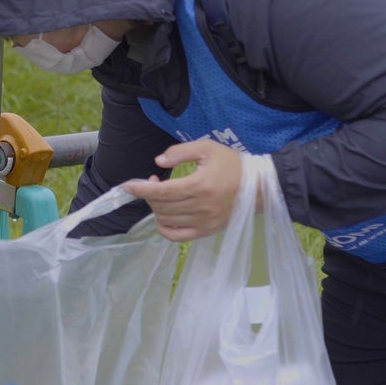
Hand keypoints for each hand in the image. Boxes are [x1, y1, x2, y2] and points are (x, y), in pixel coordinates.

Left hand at [120, 139, 252, 241]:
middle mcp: (200, 207)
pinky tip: (163, 215)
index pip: (161, 191)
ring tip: (161, 195)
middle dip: (149, 194)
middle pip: (161, 206)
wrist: (258, 186)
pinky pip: (176, 236)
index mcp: (199, 185)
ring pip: (166, 220)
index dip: (141, 189)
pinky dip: (164, 228)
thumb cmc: (232, 164)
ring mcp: (203, 222)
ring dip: (156, 207)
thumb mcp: (207, 148)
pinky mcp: (206, 231)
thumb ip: (180, 152)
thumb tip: (158, 162)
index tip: (127, 186)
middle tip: (152, 182)